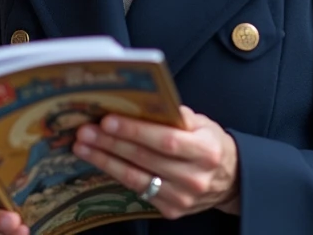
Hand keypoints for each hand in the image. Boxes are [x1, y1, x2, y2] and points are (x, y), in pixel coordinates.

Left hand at [73, 105, 239, 219]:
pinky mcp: (172, 210)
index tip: (108, 120)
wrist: (230, 180)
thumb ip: (177, 115)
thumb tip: (145, 101)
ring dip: (105, 160)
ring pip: (136, 178)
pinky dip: (116, 174)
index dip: (135, 131)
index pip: (165, 141)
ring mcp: (182, 198)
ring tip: (82, 146)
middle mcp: (195, 178)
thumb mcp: (203, 124)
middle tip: (85, 131)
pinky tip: (100, 161)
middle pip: (145, 159)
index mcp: (206, 151)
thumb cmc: (211, 144)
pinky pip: (138, 191)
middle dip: (111, 144)